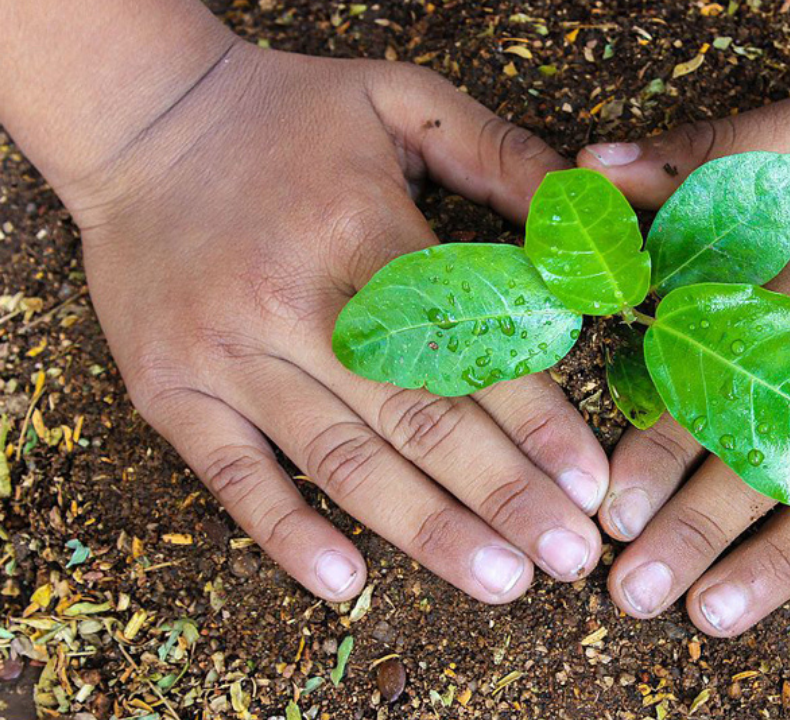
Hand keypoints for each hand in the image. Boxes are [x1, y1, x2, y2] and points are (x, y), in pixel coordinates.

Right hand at [63, 41, 608, 601]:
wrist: (140, 121)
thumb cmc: (287, 117)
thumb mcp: (401, 100)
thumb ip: (499, 154)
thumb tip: (584, 219)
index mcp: (360, 229)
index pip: (464, 342)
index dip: (534, 418)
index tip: (589, 483)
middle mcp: (292, 302)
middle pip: (415, 418)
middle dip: (502, 494)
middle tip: (569, 555)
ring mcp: (226, 354)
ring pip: (341, 460)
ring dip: (426, 530)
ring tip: (501, 581)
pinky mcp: (172, 390)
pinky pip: (231, 476)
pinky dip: (287, 533)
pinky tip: (346, 583)